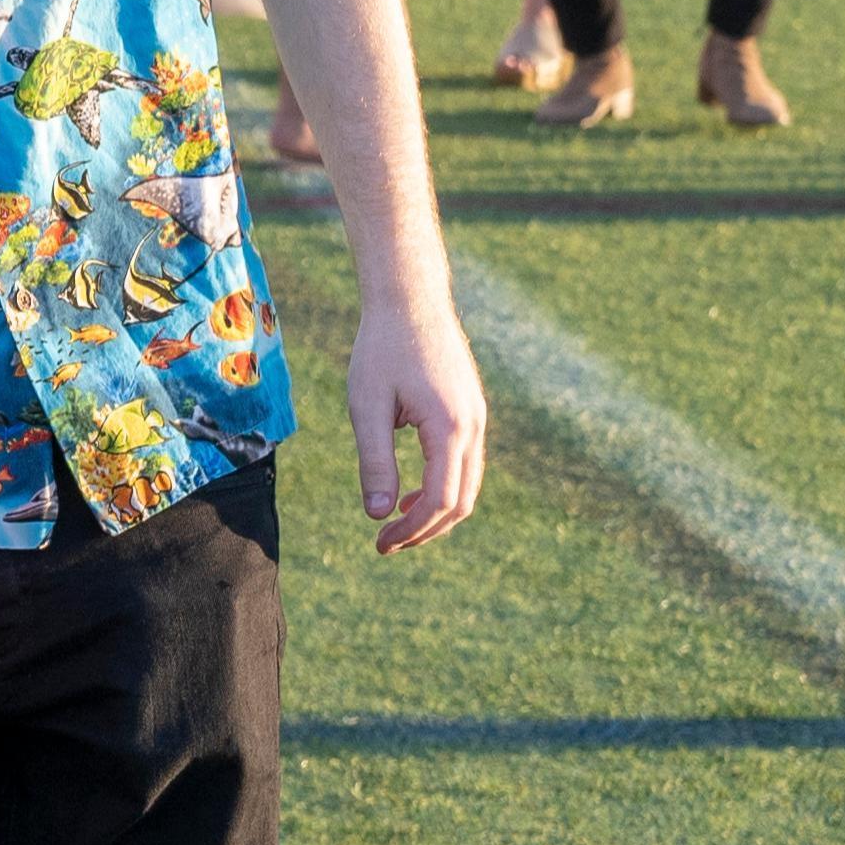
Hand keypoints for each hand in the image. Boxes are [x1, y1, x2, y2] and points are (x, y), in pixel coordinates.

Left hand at [348, 288, 487, 552]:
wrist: (411, 299)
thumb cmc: (382, 349)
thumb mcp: (367, 407)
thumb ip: (374, 462)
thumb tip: (379, 515)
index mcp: (449, 429)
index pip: (439, 502)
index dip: (411, 531)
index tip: (381, 544)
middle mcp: (473, 427)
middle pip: (460, 501)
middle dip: (425, 531)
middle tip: (386, 545)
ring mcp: (477, 418)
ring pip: (467, 485)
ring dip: (435, 512)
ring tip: (396, 525)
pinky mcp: (471, 411)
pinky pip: (465, 464)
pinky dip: (442, 487)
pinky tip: (410, 492)